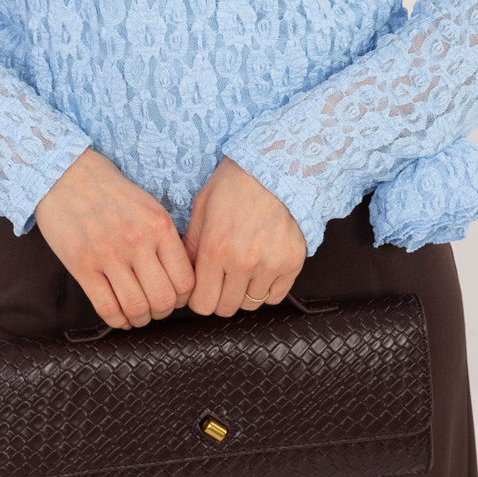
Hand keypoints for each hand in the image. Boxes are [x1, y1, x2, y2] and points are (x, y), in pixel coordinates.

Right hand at [34, 148, 195, 329]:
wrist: (66, 175)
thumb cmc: (111, 192)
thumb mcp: (149, 206)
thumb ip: (165, 238)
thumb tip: (178, 276)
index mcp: (159, 225)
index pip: (185, 280)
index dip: (183, 298)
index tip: (174, 297)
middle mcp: (137, 240)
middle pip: (163, 300)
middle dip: (162, 312)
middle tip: (155, 308)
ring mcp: (108, 254)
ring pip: (136, 308)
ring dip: (140, 319)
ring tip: (137, 314)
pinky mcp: (82, 265)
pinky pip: (106, 307)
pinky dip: (116, 320)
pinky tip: (118, 315)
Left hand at [181, 157, 306, 316]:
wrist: (275, 167)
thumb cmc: (235, 183)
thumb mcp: (202, 206)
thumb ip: (190, 244)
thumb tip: (185, 274)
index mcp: (215, 248)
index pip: (201, 303)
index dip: (197, 299)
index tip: (201, 288)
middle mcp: (243, 261)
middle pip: (225, 308)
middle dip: (218, 298)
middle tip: (221, 280)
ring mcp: (270, 264)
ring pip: (250, 304)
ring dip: (242, 293)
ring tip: (242, 270)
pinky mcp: (292, 263)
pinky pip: (275, 297)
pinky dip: (266, 289)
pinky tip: (261, 269)